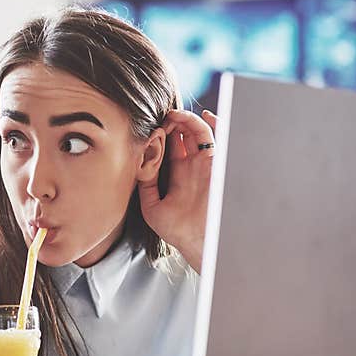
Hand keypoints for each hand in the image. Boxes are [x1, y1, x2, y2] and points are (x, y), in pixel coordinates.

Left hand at [138, 109, 216, 272]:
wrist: (196, 240)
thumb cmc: (175, 228)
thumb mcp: (150, 205)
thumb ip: (144, 183)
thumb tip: (140, 160)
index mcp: (178, 173)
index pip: (170, 145)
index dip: (160, 134)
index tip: (149, 129)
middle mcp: (192, 166)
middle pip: (183, 135)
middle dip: (172, 123)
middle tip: (160, 118)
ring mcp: (205, 163)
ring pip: (197, 132)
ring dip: (185, 119)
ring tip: (172, 115)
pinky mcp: (215, 162)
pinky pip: (214, 136)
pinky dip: (208, 123)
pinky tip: (198, 115)